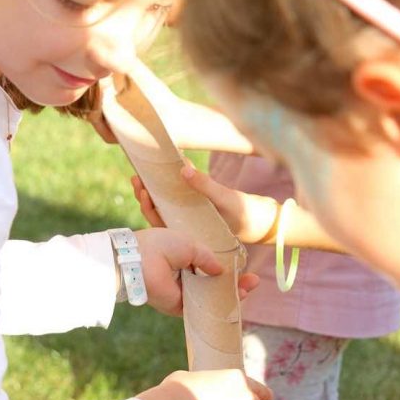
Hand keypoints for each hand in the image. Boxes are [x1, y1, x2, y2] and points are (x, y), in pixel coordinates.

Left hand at [132, 166, 278, 242]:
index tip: (142, 190)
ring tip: (144, 172)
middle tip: (136, 177)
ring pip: (167, 204)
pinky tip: (168, 169)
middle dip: (146, 195)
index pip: (160, 220)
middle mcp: (186, 225)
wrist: (262, 222)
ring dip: (156, 189)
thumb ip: (204, 186)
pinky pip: (181, 197)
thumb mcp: (225, 200)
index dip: (148, 206)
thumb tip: (183, 168)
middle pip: (159, 212)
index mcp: (188, 231)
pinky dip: (173, 183)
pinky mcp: (198, 207)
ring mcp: (191, 216)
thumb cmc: (244, 215)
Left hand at [136, 229, 257, 315]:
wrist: (140, 262)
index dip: (227, 265)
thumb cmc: (161, 246)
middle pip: (214, 282)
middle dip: (234, 282)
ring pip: (211, 296)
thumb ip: (208, 257)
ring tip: (249, 288)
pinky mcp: (180, 307)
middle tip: (253, 281)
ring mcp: (182, 292)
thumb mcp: (191, 244)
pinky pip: (203, 308)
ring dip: (231, 294)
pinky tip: (237, 300)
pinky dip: (219, 306)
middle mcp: (183, 275)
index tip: (244, 265)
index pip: (210, 263)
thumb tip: (221, 270)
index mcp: (183, 256)